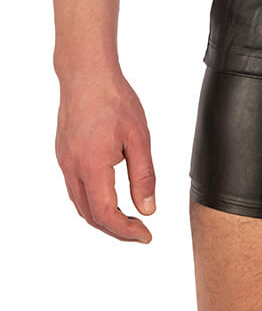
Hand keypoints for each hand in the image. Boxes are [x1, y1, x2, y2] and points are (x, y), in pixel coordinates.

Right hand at [55, 69, 155, 241]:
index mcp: (93, 166)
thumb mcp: (139, 138)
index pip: (106, 214)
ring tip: (127, 218)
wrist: (87, 74)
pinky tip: (109, 195)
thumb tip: (148, 209)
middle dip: (115, 229)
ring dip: (102, 217)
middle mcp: (73, 168)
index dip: (126, 231)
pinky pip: (75, 187)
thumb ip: (144, 176)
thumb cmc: (114, 99)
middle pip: (90, 215)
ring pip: (80, 203)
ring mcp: (64, 161)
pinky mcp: (64, 154)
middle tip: (139, 231)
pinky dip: (92, 200)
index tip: (145, 235)